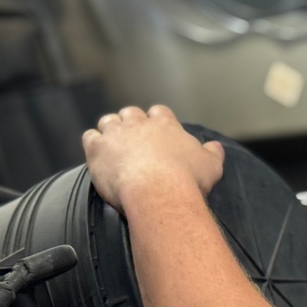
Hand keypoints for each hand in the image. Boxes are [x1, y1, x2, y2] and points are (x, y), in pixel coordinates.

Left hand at [81, 105, 224, 213]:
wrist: (160, 194)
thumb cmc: (188, 180)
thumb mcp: (211, 166)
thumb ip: (213, 153)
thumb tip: (216, 147)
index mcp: (166, 125)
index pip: (159, 112)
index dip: (157, 121)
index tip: (158, 133)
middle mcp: (139, 123)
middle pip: (131, 113)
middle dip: (132, 124)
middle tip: (135, 142)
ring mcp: (116, 134)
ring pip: (109, 121)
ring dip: (111, 131)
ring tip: (115, 147)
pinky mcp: (97, 148)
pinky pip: (90, 137)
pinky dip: (94, 143)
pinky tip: (99, 154)